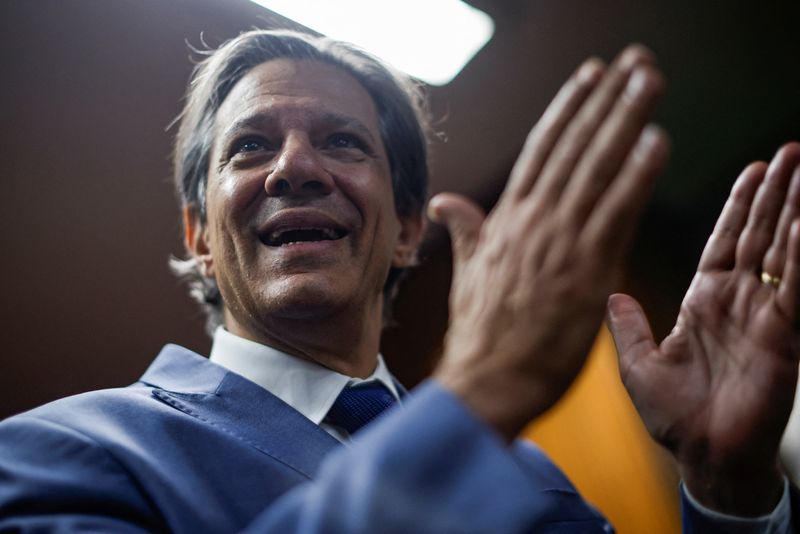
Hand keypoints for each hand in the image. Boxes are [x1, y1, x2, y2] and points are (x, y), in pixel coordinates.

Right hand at [430, 45, 668, 440]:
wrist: (487, 381)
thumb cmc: (481, 334)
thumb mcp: (468, 275)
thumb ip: (466, 231)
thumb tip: (447, 200)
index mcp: (506, 221)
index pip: (541, 151)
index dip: (568, 109)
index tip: (590, 77)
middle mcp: (533, 222)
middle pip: (574, 148)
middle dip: (606, 100)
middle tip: (633, 60)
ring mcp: (560, 244)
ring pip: (597, 170)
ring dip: (627, 121)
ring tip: (649, 81)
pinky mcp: (587, 272)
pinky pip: (616, 214)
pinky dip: (637, 176)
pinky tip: (656, 142)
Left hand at [607, 144, 799, 514]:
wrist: (702, 457)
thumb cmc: (672, 417)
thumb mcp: (637, 364)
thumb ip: (627, 327)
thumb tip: (612, 294)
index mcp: (703, 301)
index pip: (726, 240)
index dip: (740, 205)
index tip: (754, 168)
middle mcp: (737, 302)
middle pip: (758, 235)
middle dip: (774, 194)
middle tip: (790, 152)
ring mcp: (763, 317)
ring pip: (781, 252)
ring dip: (793, 211)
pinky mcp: (784, 338)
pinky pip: (795, 289)